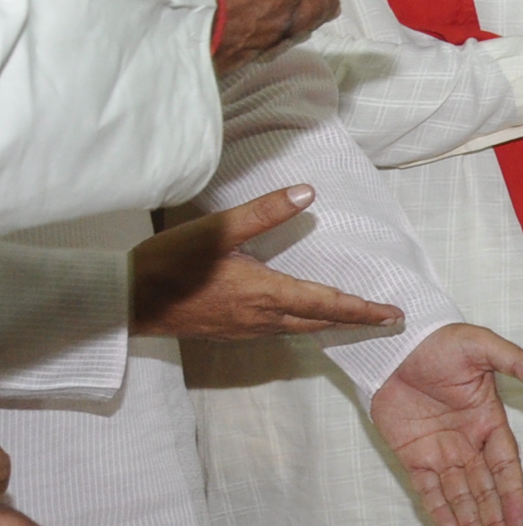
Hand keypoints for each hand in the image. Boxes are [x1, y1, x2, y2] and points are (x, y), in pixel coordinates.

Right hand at [128, 187, 403, 339]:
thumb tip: (308, 193)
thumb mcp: (219, 230)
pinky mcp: (228, 332)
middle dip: (355, 320)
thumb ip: (265, 212)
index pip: (327, 304)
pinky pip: (276, 332)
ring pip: (298, 329)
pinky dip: (301, 325)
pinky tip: (302, 318)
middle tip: (387, 319)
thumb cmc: (170, 263)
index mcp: (265, 293)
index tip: (393, 315)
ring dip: (329, 324)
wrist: (125, 301)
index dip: (363, 310)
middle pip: (319, 321)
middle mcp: (260, 318)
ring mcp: (243, 329)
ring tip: (354, 318)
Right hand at [144, 0, 390, 71]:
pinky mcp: (231, 61)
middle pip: (319, 7)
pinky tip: (257, 46)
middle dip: (328, 1)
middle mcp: (282, 8)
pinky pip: (261, 53)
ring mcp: (258, 38)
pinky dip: (267, 45)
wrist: (156, 17)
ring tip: (304, 23)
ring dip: (302, 25)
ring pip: (293, 33)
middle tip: (334, 1)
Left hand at [369, 324, 522, 525]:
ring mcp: (440, 450)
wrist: (395, 344)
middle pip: (485, 489)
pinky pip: (426, 488)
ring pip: (459, 495)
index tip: (519, 521)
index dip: (512, 494)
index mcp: (489, 419)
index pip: (506, 464)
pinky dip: (438, 509)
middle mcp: (468, 441)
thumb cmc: (443, 341)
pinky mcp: (411, 454)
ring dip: (471, 522)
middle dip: (494, 520)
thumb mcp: (484, 348)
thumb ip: (518, 363)